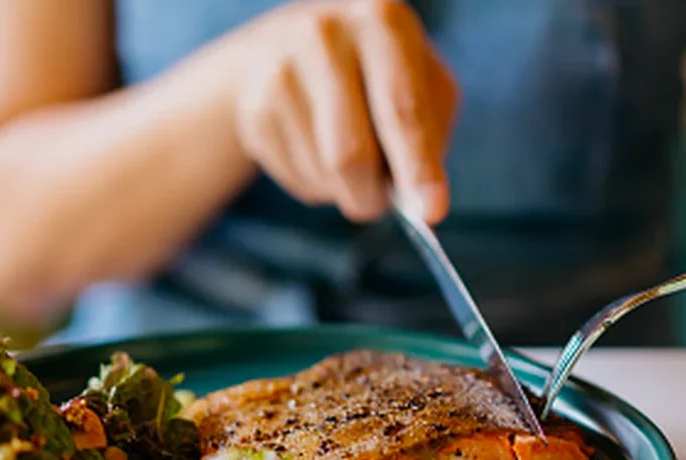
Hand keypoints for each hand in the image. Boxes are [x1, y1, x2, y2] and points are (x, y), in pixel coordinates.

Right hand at [234, 0, 458, 223]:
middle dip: (373, 195)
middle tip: (382, 204)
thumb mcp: (422, 82)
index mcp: (379, 20)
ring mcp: (279, 71)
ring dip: (347, 189)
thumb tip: (421, 205)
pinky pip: (296, 178)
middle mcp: (324, 35)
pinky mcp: (255, 109)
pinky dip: (319, 184)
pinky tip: (318, 149)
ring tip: (351, 156)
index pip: (401, 109)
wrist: (288, 49)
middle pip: (351, 153)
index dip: (418, 167)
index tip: (431, 213)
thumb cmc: (377, 72)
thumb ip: (430, 137)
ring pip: (323, 173)